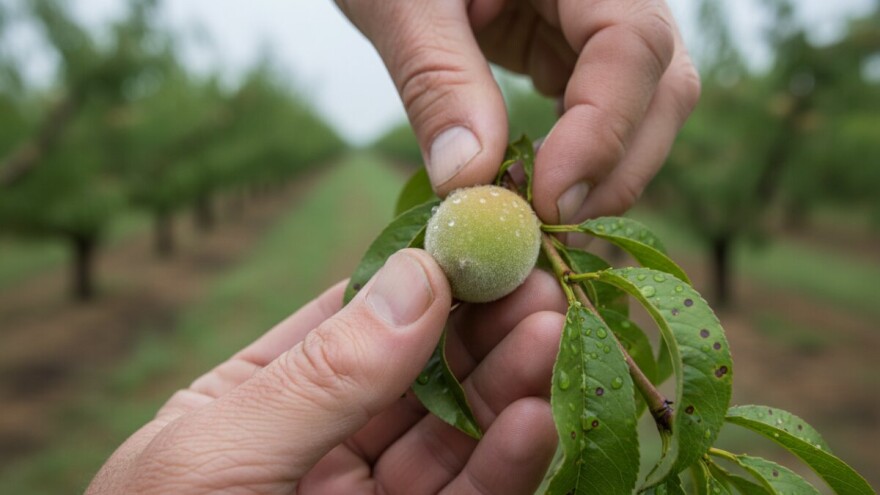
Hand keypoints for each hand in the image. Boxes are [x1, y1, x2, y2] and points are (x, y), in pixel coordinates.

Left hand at [87, 249, 567, 493]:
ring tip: (551, 334)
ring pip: (453, 435)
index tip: (477, 244)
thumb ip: (320, 374)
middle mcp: (321, 448)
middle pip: (417, 375)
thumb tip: (417, 277)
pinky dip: (505, 463)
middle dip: (479, 328)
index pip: (349, 322)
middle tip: (538, 286)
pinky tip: (535, 419)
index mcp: (257, 403)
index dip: (416, 279)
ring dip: (506, 385)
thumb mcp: (216, 454)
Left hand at [337, 0, 699, 224]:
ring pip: (643, 110)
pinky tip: (532, 189)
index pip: (634, 44)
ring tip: (533, 217)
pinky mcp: (570, 51)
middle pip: (661, 86)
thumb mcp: (403, 4)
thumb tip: (470, 182)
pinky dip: (574, 161)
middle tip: (546, 229)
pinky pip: (599, 113)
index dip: (603, 129)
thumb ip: (438, 79)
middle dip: (614, 169)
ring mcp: (598, 23)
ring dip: (599, 176)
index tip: (548, 200)